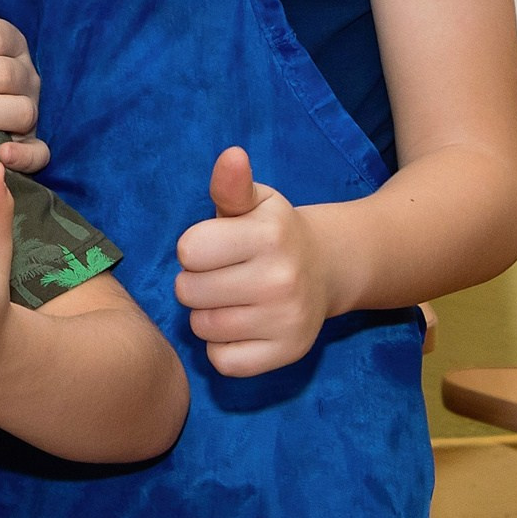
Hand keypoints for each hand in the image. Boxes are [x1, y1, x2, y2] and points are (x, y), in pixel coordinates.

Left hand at [173, 147, 330, 376]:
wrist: (328, 267)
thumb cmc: (273, 231)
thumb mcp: (254, 202)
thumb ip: (231, 184)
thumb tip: (231, 156)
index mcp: (269, 235)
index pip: (188, 250)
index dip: (195, 247)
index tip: (216, 246)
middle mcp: (282, 279)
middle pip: (189, 291)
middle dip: (196, 281)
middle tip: (223, 273)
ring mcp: (287, 321)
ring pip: (202, 327)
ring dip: (206, 314)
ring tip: (231, 298)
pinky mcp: (288, 354)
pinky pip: (223, 361)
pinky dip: (222, 347)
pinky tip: (240, 326)